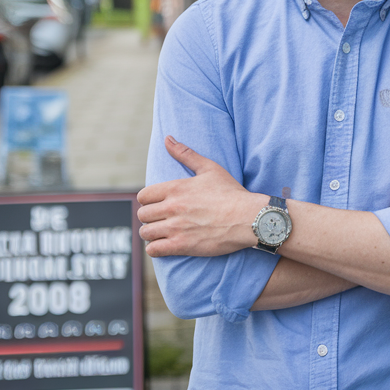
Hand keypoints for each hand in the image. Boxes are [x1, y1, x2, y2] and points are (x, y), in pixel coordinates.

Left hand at [137, 136, 263, 257]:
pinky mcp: (182, 245)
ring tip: (162, 233)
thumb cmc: (230, 192)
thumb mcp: (209, 168)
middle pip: (143, 215)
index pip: (143, 196)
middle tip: (160, 219)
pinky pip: (154, 250)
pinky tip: (165, 245)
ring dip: (151, 234)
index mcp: (176, 188)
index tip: (157, 204)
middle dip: (150, 217)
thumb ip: (185, 153)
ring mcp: (176, 227)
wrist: (247, 217)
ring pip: (146, 233)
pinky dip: (156, 249)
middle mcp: (172, 207)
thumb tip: (167, 138)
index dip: (148, 201)